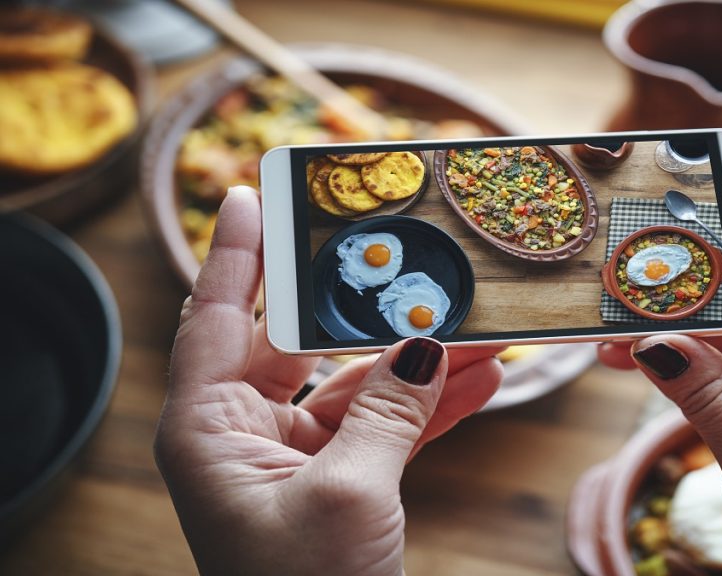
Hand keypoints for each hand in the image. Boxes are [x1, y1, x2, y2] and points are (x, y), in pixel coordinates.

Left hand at [154, 186, 503, 575]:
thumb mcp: (348, 493)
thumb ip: (388, 409)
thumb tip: (426, 344)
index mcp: (209, 431)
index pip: (218, 317)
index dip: (236, 252)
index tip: (253, 193)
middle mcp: (244, 436)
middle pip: (301, 344)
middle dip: (364, 306)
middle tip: (401, 252)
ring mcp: (295, 459)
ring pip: (358, 386)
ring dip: (419, 361)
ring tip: (477, 326)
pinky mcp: (339, 483)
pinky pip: (385, 427)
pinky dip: (431, 407)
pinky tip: (481, 380)